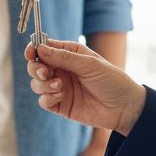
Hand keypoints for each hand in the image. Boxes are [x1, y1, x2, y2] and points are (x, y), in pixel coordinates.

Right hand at [26, 39, 146, 134]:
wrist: (124, 107)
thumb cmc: (111, 80)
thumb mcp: (89, 64)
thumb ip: (64, 57)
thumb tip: (40, 49)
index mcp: (69, 54)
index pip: (44, 48)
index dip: (34, 49)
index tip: (31, 53)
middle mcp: (62, 69)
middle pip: (36, 66)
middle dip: (35, 68)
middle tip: (45, 73)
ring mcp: (60, 87)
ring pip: (36, 84)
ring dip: (43, 84)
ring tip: (60, 86)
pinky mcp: (61, 105)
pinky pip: (43, 101)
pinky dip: (47, 98)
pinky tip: (61, 96)